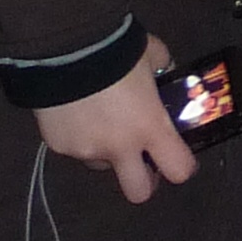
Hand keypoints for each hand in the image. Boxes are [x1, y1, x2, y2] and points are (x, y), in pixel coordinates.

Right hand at [35, 34, 196, 205]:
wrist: (64, 48)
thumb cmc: (117, 50)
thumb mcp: (152, 56)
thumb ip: (163, 71)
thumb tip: (165, 75)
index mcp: (150, 127)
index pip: (179, 169)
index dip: (182, 166)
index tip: (179, 157)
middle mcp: (119, 147)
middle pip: (138, 192)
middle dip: (143, 181)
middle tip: (142, 160)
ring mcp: (86, 150)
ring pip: (101, 165)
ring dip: (107, 151)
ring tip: (101, 118)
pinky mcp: (58, 146)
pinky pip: (75, 148)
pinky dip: (79, 136)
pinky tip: (76, 110)